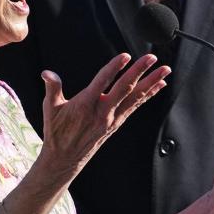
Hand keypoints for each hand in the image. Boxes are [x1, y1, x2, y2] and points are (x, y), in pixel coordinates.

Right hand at [39, 54, 170, 178]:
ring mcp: (112, 118)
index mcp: (85, 105)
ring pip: (135, 97)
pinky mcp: (117, 122)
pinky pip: (135, 106)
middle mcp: (102, 112)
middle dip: (140, 71)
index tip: (125, 56)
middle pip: (125, 88)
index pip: (102, 82)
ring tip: (165, 70)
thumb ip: (52, 88)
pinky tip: (159, 86)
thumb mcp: (50, 109)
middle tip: (152, 57)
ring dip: (151, 82)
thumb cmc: (57, 131)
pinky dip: (148, 94)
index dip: (113, 68)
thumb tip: (47, 73)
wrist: (65, 158)